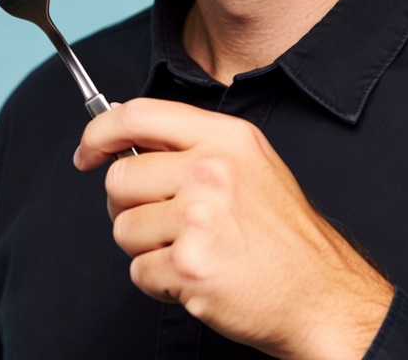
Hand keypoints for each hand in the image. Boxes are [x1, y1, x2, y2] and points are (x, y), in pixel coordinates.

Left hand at [73, 98, 392, 359]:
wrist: (320, 293)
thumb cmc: (282, 233)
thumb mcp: (249, 162)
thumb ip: (194, 143)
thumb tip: (126, 138)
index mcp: (225, 137)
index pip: (139, 114)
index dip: (99, 132)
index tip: (87, 152)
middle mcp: (211, 170)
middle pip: (120, 178)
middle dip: (127, 206)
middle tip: (160, 221)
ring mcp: (200, 219)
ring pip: (124, 229)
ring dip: (146, 248)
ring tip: (189, 250)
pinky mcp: (191, 267)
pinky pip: (139, 272)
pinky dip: (159, 283)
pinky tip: (195, 277)